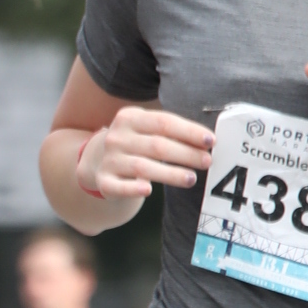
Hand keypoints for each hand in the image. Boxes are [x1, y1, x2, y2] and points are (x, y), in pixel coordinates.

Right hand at [76, 105, 212, 200]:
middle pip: (156, 146)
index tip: (211, 141)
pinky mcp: (104, 181)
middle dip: (185, 154)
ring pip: (143, 167)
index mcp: (129, 117)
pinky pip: (118, 186)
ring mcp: (109, 160)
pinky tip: (148, 190)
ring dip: (170, 173)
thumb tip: (208, 142)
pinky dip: (132, 189)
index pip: (164, 122)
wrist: (97, 159)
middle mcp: (116, 137)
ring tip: (191, 179)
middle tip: (207, 162)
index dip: (189, 132)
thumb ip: (172, 131)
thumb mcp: (146, 128)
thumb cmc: (136, 143)